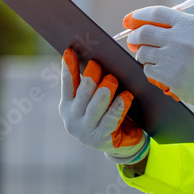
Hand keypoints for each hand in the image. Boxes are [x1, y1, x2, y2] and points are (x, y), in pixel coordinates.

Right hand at [59, 49, 148, 164]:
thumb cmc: (107, 112)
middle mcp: (72, 119)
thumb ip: (92, 83)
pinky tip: (126, 96)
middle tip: (98, 64)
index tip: (70, 51)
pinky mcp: (102, 140)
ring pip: (94, 108)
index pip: (67, 83)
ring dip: (103, 92)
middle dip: (90, 79)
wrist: (121, 142)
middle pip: (81, 94)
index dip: (69, 67)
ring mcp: (86, 131)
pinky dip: (119, 107)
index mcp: (67, 105)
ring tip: (112, 79)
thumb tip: (97, 56)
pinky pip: (111, 120)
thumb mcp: (95, 98)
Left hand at [126, 6, 193, 116]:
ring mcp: (173, 59)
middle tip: (133, 39)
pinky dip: (151, 69)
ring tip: (152, 57)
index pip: (157, 13)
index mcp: (191, 24)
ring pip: (143, 52)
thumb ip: (180, 24)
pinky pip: (148, 69)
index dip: (140, 15)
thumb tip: (149, 22)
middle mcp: (181, 39)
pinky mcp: (168, 76)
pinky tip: (161, 70)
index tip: (131, 18)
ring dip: (143, 54)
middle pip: (144, 32)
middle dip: (134, 36)